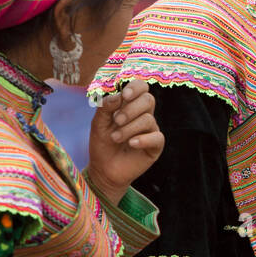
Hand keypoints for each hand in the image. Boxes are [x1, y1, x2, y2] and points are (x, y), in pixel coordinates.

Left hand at [87, 79, 163, 203]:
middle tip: (116, 121)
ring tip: (115, 138)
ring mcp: (151, 130)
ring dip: (129, 128)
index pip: (141, 87)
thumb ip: (106, 107)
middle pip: (148, 100)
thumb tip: (119, 95)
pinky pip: (156, 137)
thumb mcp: (98, 123)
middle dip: (131, 109)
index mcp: (130, 105)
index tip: (125, 95)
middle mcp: (143, 115)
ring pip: (148, 119)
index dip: (136, 87)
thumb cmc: (102, 144)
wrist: (104, 169)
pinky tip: (131, 144)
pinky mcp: (155, 146)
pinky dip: (143, 139)